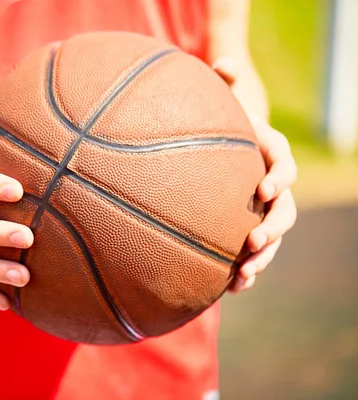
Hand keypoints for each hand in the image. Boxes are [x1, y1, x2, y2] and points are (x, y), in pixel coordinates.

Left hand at [213, 57, 297, 292]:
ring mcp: (264, 212)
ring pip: (272, 240)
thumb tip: (221, 62)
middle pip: (285, 211)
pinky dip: (245, 271)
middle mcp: (273, 187)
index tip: (263, 189)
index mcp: (270, 156)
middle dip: (273, 228)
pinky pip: (252, 254)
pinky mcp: (248, 229)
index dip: (279, 177)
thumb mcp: (224, 104)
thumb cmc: (222, 125)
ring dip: (261, 259)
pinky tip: (229, 288)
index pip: (284, 166)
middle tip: (254, 240)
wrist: (223, 150)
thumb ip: (224, 83)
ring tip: (243, 276)